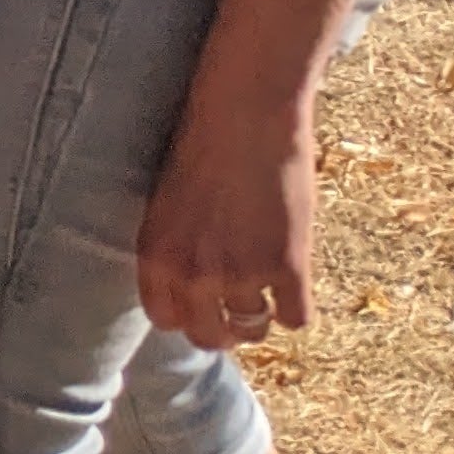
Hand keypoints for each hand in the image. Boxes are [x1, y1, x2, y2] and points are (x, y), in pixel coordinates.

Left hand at [137, 81, 317, 348]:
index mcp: (156, 256)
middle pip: (209, 336)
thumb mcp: (167, 205)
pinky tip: (294, 284)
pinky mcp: (288, 268)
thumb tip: (190, 290)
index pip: (165, 320)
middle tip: (238, 313)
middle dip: (224, 329)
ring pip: (255, 329)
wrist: (245, 116)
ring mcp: (242, 274)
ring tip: (267, 288)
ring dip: (262, 315)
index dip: (186, 316)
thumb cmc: (203, 148)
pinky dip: (297, 308)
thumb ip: (174, 251)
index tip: (201, 308)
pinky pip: (297, 320)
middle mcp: (194, 274)